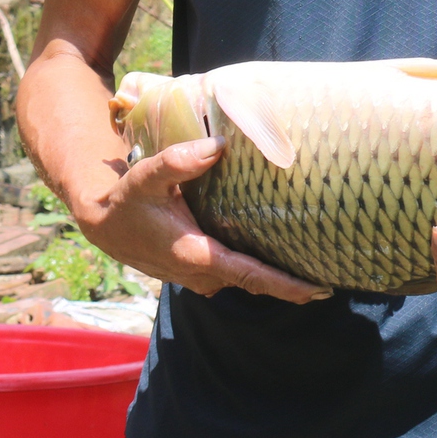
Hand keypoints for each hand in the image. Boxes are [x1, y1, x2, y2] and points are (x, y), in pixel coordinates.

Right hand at [74, 136, 330, 301]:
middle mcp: (202, 274)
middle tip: (332, 274)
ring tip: (316, 263)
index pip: (250, 276)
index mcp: (197, 256)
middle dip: (292, 283)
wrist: (103, 224)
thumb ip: (179, 161)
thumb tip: (218, 147)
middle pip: (256, 282)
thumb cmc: (128, 200)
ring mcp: (200, 277)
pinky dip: (258, 269)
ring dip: (276, 276)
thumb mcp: (147, 176)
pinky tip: (280, 253)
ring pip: (246, 280)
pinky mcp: (198, 272)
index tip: (318, 290)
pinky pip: (235, 274)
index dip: (285, 285)